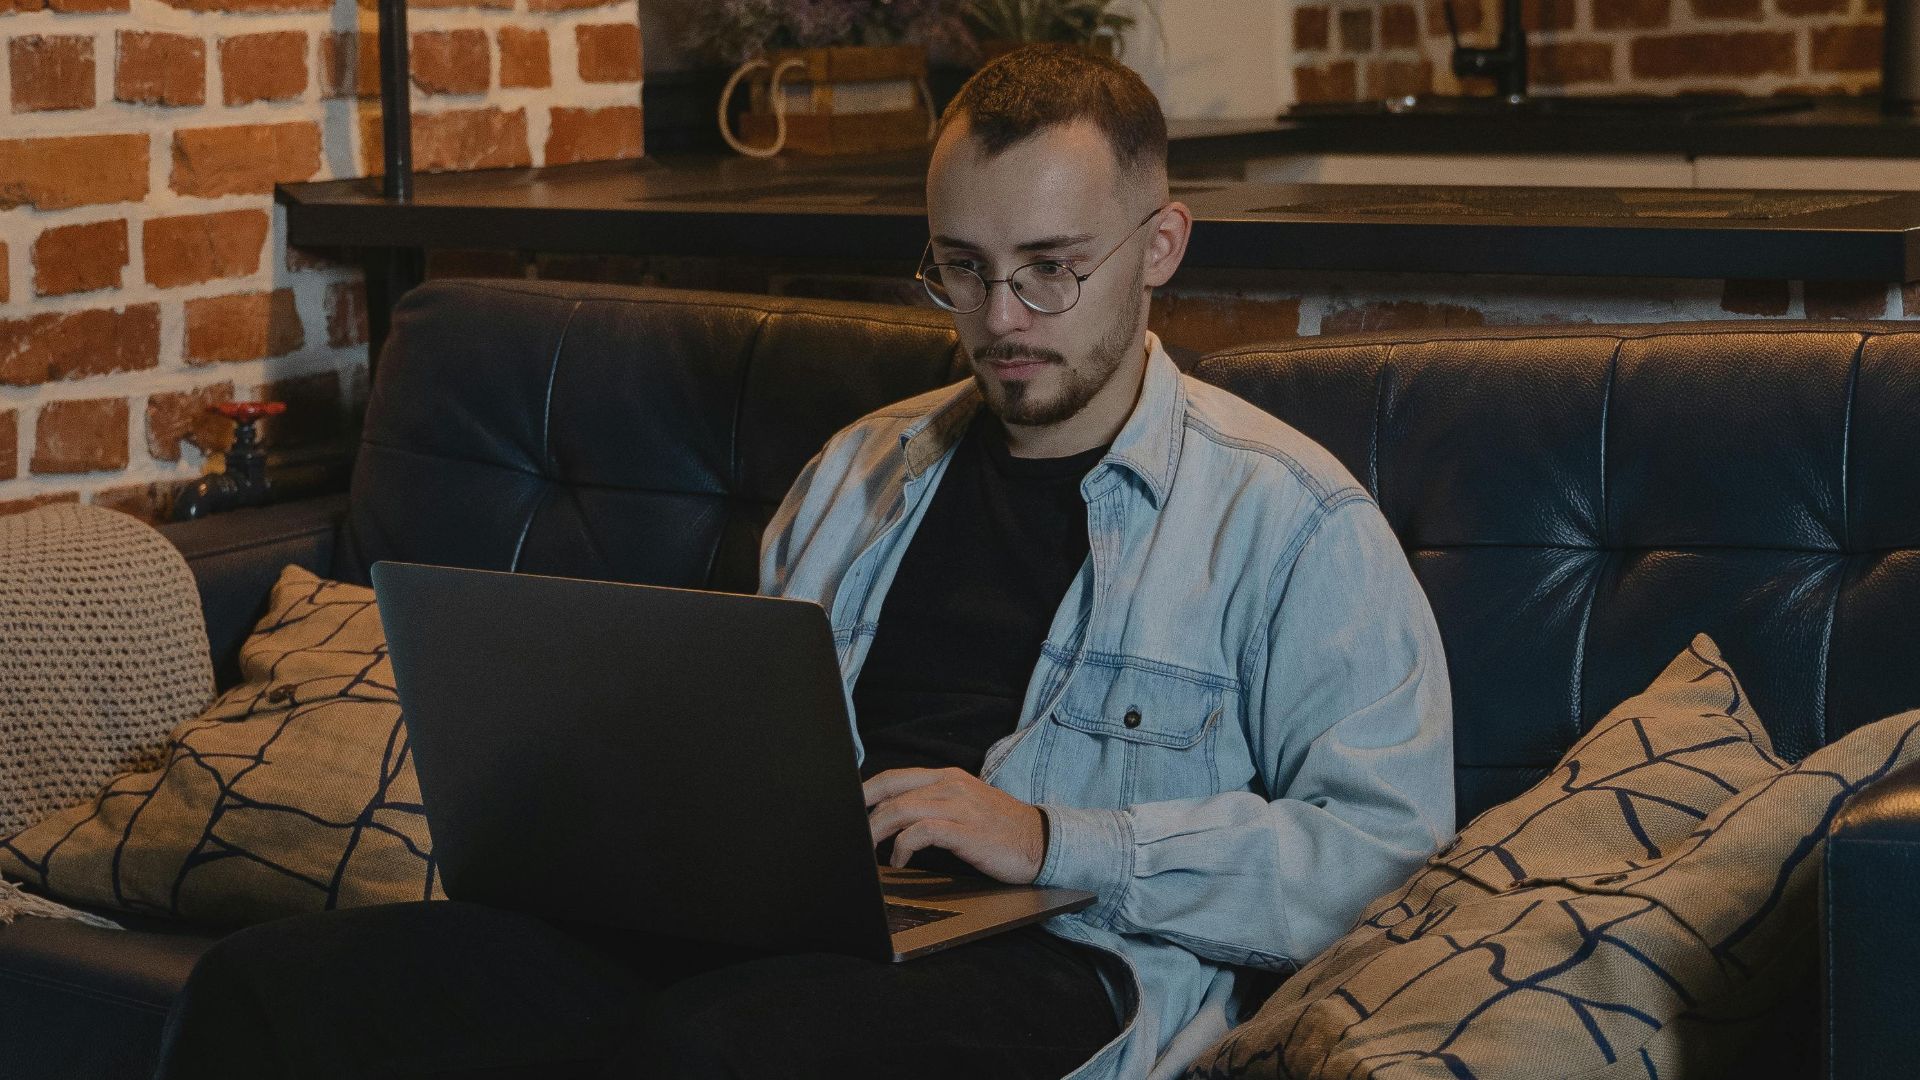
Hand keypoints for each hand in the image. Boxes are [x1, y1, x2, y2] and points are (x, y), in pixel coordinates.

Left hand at [863, 768, 1046, 883]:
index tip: (848, 810)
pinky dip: (902, 847)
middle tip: (851, 836)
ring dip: (877, 832)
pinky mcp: (965, 831)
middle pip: (891, 791)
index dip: (866, 792)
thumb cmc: (1000, 829)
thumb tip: (894, 818)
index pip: (895, 777)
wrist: (1041, 842)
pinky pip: (921, 833)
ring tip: (868, 851)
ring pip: (901, 810)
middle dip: (864, 814)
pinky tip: (899, 861)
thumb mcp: (965, 806)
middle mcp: (950, 786)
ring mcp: (958, 807)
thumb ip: (933, 805)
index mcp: (948, 777)